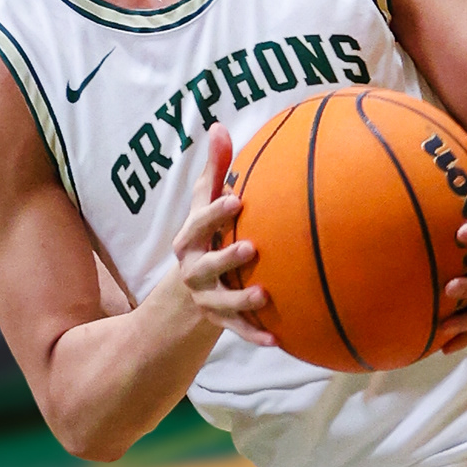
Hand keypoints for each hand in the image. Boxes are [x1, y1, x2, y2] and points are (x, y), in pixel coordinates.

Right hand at [170, 125, 275, 348]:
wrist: (192, 289)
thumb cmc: (207, 235)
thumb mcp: (204, 206)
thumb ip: (214, 169)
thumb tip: (218, 125)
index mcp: (189, 240)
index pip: (199, 225)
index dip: (215, 214)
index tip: (236, 200)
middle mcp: (193, 270)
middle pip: (205, 265)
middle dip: (225, 258)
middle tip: (251, 248)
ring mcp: (206, 298)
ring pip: (221, 302)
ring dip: (240, 300)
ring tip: (263, 295)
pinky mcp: (221, 321)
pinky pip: (238, 331)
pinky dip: (255, 336)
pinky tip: (277, 341)